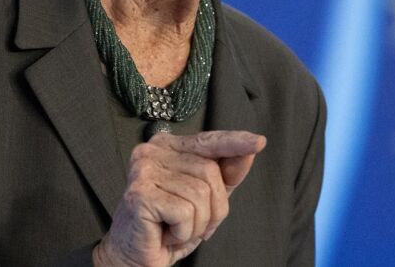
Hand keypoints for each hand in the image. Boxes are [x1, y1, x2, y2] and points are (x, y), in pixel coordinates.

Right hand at [92, 130, 266, 266]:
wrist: (135, 257)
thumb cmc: (169, 225)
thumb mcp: (207, 198)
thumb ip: (226, 173)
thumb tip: (250, 149)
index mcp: (168, 146)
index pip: (208, 140)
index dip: (235, 142)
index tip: (259, 142)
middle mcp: (152, 151)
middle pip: (209, 171)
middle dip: (214, 206)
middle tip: (196, 224)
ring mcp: (143, 171)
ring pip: (200, 193)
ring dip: (199, 222)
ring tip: (179, 229)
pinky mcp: (140, 194)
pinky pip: (185, 212)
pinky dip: (184, 231)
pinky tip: (166, 233)